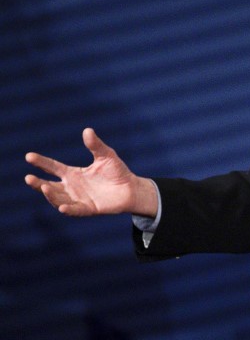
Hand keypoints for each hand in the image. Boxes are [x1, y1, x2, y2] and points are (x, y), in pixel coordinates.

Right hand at [24, 128, 157, 216]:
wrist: (131, 188)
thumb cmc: (117, 171)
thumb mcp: (106, 156)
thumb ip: (96, 145)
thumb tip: (87, 130)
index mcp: (73, 174)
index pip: (53, 167)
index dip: (41, 162)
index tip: (28, 156)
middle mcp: (71, 187)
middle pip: (50, 186)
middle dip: (37, 183)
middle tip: (28, 178)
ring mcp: (78, 199)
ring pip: (58, 199)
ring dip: (50, 195)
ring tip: (44, 186)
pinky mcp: (88, 209)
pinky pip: (75, 210)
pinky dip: (68, 209)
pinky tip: (62, 207)